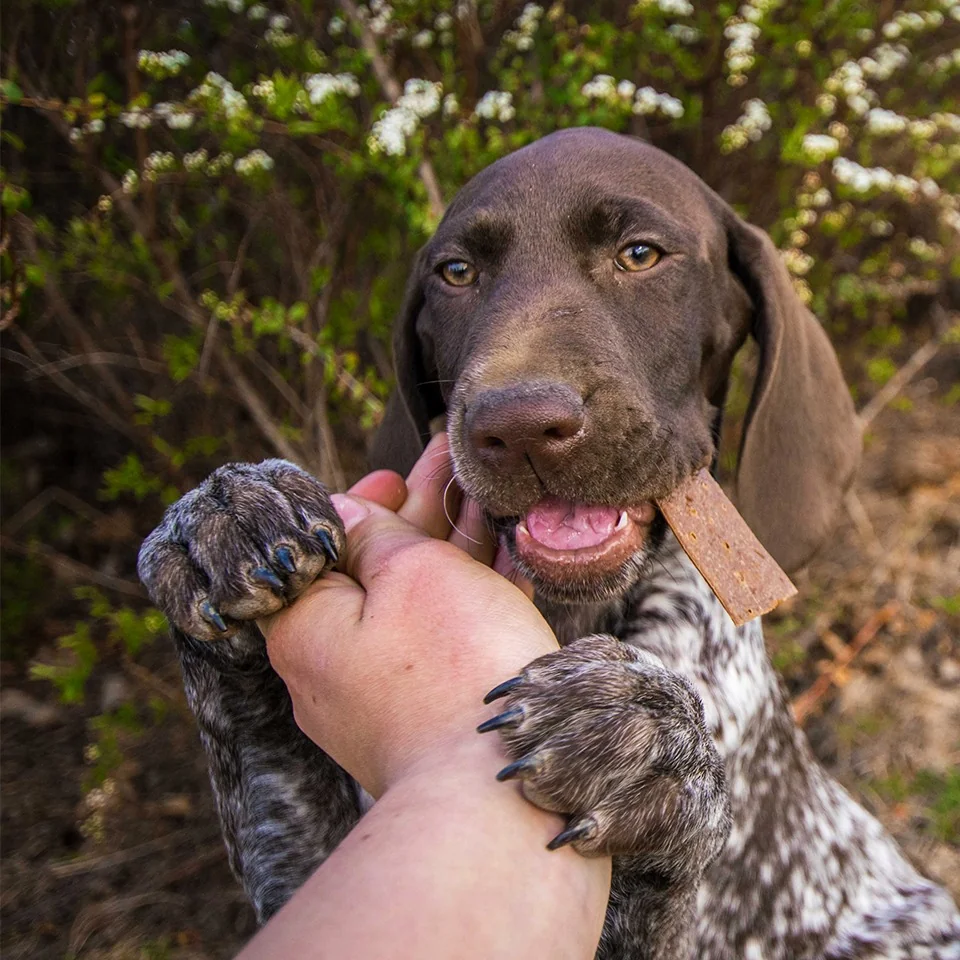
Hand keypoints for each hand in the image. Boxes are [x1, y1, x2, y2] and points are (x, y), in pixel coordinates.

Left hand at [260, 434, 552, 796]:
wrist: (499, 787)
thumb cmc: (452, 668)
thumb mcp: (412, 570)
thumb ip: (376, 532)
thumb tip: (345, 513)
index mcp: (305, 626)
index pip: (318, 547)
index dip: (356, 502)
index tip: (391, 477)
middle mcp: (329, 666)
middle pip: (371, 570)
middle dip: (414, 516)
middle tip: (444, 471)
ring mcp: (376, 698)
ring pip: (411, 604)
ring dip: (447, 549)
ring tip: (483, 503)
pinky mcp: (420, 720)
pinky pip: (435, 643)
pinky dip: (463, 600)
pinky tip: (498, 564)